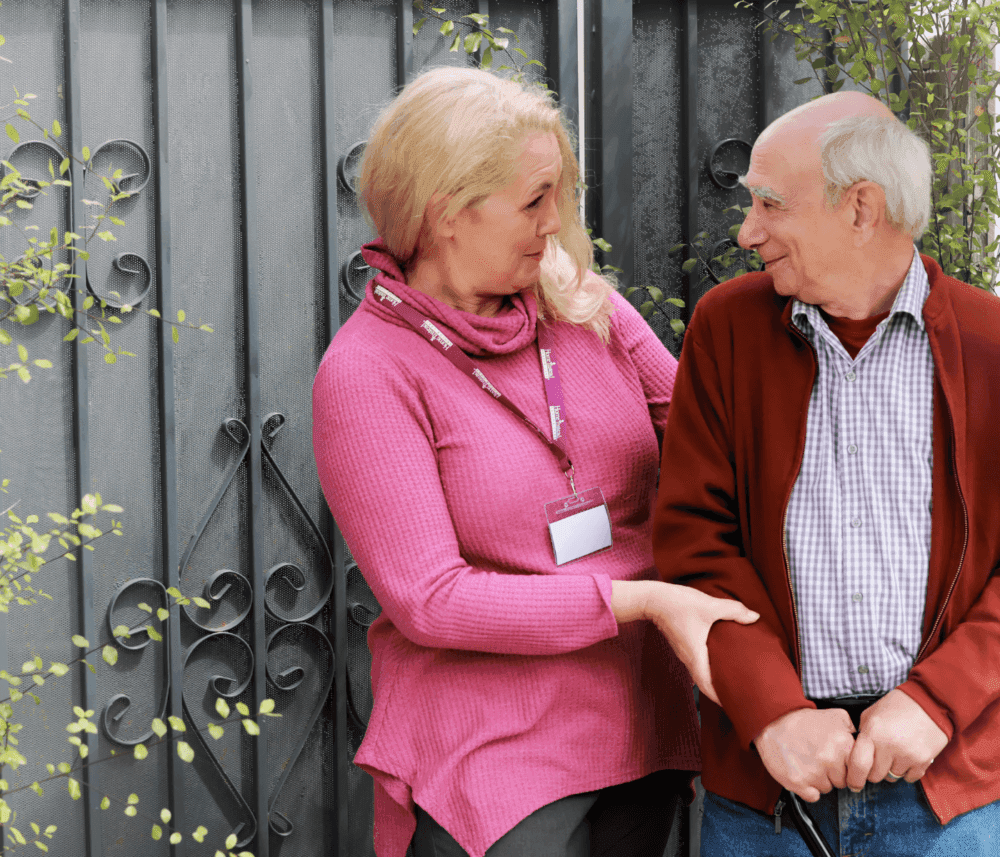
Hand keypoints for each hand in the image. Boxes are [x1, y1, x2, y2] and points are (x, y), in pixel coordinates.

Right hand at [641, 583, 758, 705]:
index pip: (708, 687)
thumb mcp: (709, 606)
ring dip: (715, 679)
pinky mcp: (683, 644)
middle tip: (740, 695)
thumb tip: (755, 617)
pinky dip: (710, 667)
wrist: (653, 598)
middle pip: (705, 683)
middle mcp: (688, 659)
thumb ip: (734, 611)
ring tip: (733, 679)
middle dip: (721, 691)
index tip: (736, 707)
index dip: (721, 699)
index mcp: (695, 656)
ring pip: (701, 673)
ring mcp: (684, 652)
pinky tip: (720, 658)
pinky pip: (698, 662)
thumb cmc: (679, 604)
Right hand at [754, 708, 855, 801]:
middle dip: (834, 773)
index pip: (858, 770)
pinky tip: (803, 774)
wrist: (772, 724)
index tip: (840, 762)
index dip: (848, 766)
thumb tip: (861, 738)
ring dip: (820, 780)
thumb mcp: (833, 715)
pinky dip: (809, 789)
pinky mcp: (798, 783)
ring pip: (827, 789)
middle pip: (843, 782)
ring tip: (809, 763)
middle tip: (820, 760)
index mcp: (842, 745)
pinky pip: (813, 796)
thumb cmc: (801, 722)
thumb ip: (851, 727)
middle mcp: (830, 760)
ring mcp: (814, 773)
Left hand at [845, 689, 947, 788]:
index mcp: (872, 733)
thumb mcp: (872, 714)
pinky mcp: (923, 762)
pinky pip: (909, 778)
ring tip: (895, 751)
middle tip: (878, 757)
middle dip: (873, 770)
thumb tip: (855, 754)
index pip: (858, 765)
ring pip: (891, 778)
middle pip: (875, 776)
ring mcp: (907, 756)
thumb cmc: (897, 706)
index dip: (854, 779)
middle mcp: (888, 747)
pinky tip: (907, 755)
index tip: (853, 784)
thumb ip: (862, 734)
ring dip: (891, 769)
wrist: (929, 702)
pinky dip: (906, 771)